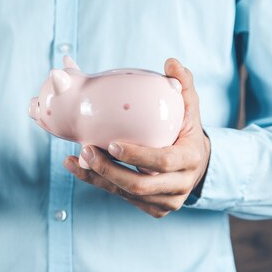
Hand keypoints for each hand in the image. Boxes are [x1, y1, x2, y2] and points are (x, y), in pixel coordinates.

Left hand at [63, 59, 209, 217]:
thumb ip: (183, 84)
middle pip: (140, 185)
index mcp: (189, 160)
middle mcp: (179, 186)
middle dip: (109, 171)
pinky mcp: (153, 209)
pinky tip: (79, 168)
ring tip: (75, 159)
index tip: (112, 144)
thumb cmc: (187, 130)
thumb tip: (171, 62)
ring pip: (127, 194)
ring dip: (98, 178)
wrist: (197, 163)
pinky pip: (122, 198)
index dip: (138, 155)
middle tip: (85, 150)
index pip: (163, 162)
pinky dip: (98, 184)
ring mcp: (166, 202)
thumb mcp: (190, 107)